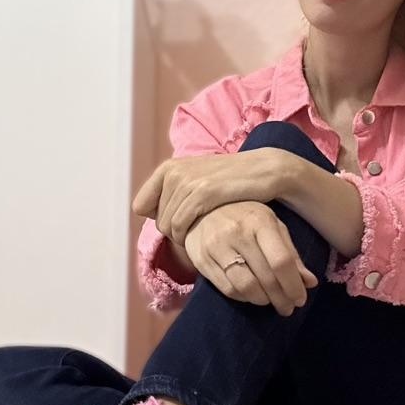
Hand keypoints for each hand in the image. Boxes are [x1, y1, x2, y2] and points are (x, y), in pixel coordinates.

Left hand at [131, 149, 289, 245]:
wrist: (264, 170)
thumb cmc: (230, 181)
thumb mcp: (196, 179)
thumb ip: (171, 191)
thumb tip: (145, 212)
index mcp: (168, 168)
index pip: (140, 206)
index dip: (158, 218)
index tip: (179, 221)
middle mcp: (173, 172)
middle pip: (155, 219)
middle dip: (173, 231)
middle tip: (195, 231)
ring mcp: (187, 181)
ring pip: (166, 225)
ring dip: (182, 237)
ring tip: (200, 234)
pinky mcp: (202, 192)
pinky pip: (180, 225)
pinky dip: (188, 237)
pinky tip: (203, 235)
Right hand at [183, 200, 318, 316]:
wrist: (201, 207)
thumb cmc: (243, 215)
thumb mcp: (271, 224)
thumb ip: (290, 252)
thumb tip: (310, 282)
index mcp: (259, 221)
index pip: (281, 261)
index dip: (294, 285)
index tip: (300, 299)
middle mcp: (237, 233)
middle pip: (265, 277)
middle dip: (281, 298)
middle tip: (288, 308)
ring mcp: (216, 247)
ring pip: (245, 287)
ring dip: (262, 300)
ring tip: (270, 302)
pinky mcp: (201, 260)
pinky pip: (227, 289)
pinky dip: (244, 298)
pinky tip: (251, 296)